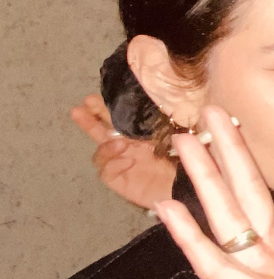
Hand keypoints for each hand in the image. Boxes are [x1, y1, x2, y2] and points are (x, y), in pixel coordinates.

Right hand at [71, 95, 176, 209]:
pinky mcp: (121, 182)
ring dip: (105, 146)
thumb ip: (164, 117)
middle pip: (100, 132)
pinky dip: (113, 165)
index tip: (93, 98)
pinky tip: (128, 161)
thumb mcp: (177, 130)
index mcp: (140, 132)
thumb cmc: (187, 155)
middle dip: (88, 120)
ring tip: (119, 143)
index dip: (103, 107)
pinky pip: (106, 173)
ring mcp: (122, 164)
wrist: (189, 185)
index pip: (117, 117)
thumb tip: (157, 93)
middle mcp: (127, 146)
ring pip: (99, 153)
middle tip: (79, 110)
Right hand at [154, 108, 273, 278]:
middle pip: (237, 201)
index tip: (232, 125)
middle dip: (218, 159)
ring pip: (222, 222)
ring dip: (201, 182)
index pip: (261, 198)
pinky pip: (218, 267)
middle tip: (197, 118)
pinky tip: (169, 212)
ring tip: (182, 144)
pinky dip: (191, 239)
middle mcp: (268, 263)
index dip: (246, 161)